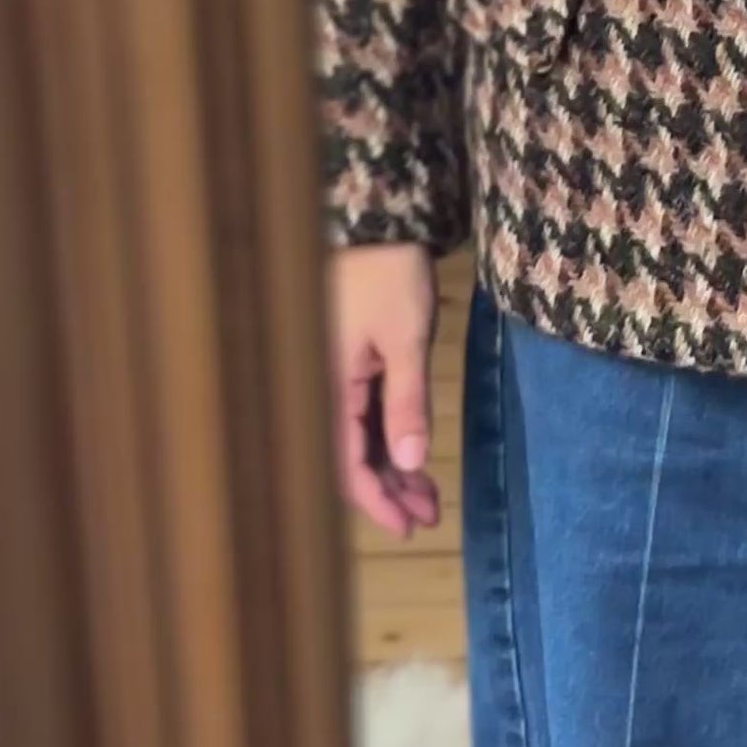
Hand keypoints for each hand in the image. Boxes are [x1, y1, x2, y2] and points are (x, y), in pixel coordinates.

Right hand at [328, 241, 440, 535]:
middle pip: (346, 458)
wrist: (375, 219)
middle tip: (428, 516)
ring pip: (353, 439)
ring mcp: (328, 375)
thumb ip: (406, 402)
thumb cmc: (388, 273)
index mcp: (324, 387)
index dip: (376, 502)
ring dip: (387, 468)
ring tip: (426, 494)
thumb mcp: (406, 338)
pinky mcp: (341, 362)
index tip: (410, 527)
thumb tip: (410, 463)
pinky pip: (357, 415)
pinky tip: (407, 455)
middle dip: (387, 491)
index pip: (344, 464)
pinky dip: (383, 438)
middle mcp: (318, 388)